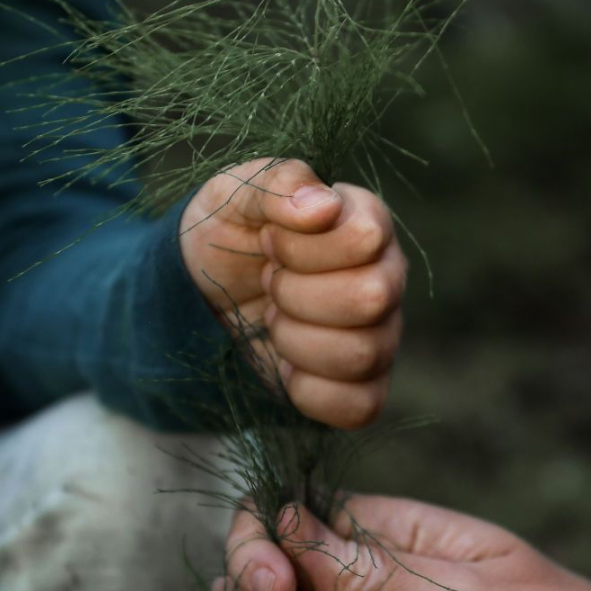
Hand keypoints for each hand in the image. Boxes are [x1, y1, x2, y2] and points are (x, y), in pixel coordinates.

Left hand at [180, 159, 404, 429]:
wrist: (202, 291)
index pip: (365, 238)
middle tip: (270, 282)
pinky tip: (287, 365)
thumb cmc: (230, 232)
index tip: (270, 242)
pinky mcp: (364, 386)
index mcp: (367, 222)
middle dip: (296, 294)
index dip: (302, 246)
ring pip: (363, 353)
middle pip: (371, 298)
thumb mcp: (236, 192)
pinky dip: (309, 391)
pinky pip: (361, 406)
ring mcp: (382, 335)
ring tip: (276, 319)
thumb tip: (323, 205)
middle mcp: (388, 278)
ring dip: (296, 340)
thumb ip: (279, 184)